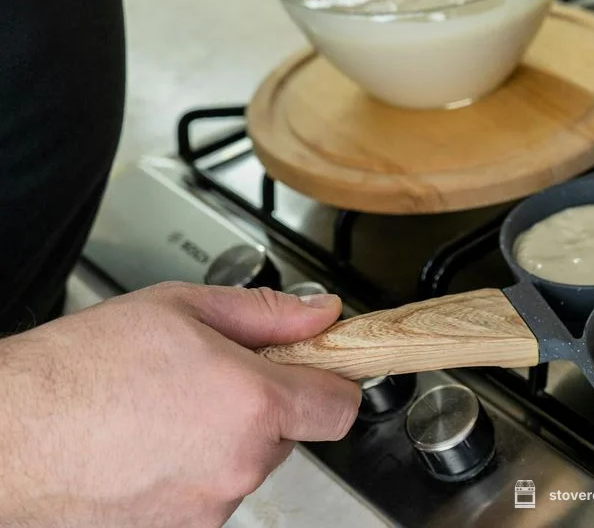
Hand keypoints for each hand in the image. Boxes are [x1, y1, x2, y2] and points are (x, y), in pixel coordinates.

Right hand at [0, 282, 360, 527]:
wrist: (8, 436)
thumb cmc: (78, 372)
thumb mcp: (180, 308)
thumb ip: (266, 314)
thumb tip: (320, 314)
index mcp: (254, 402)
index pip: (341, 406)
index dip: (331, 381)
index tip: (316, 369)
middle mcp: (241, 462)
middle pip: (290, 434)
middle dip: (264, 405)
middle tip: (211, 379)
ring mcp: (210, 505)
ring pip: (246, 464)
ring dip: (223, 440)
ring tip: (164, 411)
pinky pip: (208, 494)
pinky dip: (190, 472)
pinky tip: (148, 444)